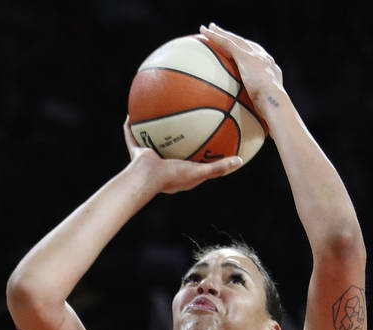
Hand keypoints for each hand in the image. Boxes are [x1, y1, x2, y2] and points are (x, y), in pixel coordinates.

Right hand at [123, 117, 241, 193]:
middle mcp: (162, 164)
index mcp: (177, 172)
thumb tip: (240, 160)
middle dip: (176, 136)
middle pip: (170, 147)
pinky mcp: (135, 151)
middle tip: (185, 121)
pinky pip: (132, 134)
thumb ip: (218, 167)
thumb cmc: (172, 176)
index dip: (197, 152)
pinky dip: (131, 124)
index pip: (190, 161)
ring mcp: (147, 157)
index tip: (207, 142)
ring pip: (149, 138)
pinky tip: (134, 109)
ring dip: (153, 127)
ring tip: (159, 110)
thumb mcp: (199, 171)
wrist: (146, 177)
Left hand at [199, 23, 284, 111]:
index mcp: (270, 71)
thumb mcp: (264, 114)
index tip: (239, 53)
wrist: (274, 103)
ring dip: (221, 33)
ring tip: (208, 28)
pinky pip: (226, 43)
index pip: (257, 59)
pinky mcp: (246, 56)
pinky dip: (215, 36)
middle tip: (221, 33)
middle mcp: (264, 59)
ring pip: (234, 40)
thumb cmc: (272, 115)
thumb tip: (257, 135)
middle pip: (245, 45)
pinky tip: (203, 32)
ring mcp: (256, 55)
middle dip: (233, 38)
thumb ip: (258, 116)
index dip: (247, 54)